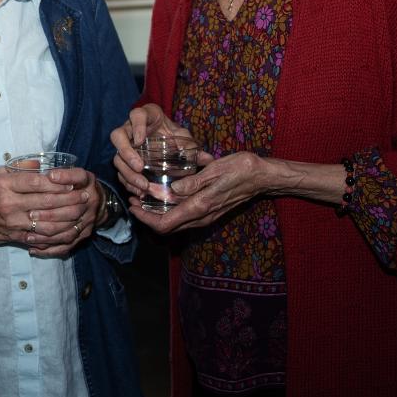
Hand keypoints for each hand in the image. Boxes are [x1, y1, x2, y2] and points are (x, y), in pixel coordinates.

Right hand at [0, 166, 92, 253]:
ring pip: (47, 223)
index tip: (72, 182)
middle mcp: (8, 205)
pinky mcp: (15, 238)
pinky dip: (57, 235)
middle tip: (85, 196)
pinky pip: (40, 238)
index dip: (56, 183)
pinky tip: (69, 230)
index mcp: (3, 185)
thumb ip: (15, 169)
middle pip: (45, 203)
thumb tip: (39, 163)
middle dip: (69, 200)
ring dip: (68, 219)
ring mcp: (12, 223)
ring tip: (82, 212)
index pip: (35, 183)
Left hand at [30, 166, 102, 256]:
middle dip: (49, 212)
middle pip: (71, 209)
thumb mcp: (69, 170)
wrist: (96, 201)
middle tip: (30, 213)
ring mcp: (87, 221)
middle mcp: (90, 201)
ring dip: (47, 233)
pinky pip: (66, 246)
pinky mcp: (83, 236)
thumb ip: (54, 170)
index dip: (65, 176)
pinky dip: (49, 249)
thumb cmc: (76, 184)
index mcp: (86, 181)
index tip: (50, 176)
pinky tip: (34, 248)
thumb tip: (31, 165)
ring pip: (67, 231)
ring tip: (27, 234)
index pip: (79, 176)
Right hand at [111, 104, 192, 198]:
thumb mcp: (182, 136)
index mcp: (145, 116)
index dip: (137, 126)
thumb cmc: (171, 134)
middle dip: (126, 153)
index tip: (141, 140)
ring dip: (127, 172)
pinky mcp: (124, 160)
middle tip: (140, 167)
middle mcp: (129, 129)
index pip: (136, 115)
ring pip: (117, 156)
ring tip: (142, 185)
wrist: (164, 139)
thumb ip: (191, 145)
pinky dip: (128, 182)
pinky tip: (139, 191)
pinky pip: (120, 171)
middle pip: (118, 136)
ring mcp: (124, 145)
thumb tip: (207, 159)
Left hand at [126, 150, 268, 234]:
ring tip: (143, 196)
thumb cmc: (241, 169)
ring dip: (157, 213)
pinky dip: (169, 209)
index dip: (145, 218)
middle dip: (147, 216)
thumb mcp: (214, 170)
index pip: (165, 223)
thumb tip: (170, 189)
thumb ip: (192, 182)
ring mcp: (207, 216)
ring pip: (175, 223)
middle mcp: (202, 216)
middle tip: (133, 199)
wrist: (263, 177)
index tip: (132, 205)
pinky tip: (164, 195)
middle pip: (167, 227)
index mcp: (200, 206)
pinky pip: (184, 217)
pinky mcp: (210, 211)